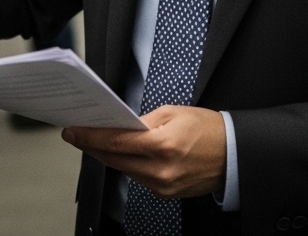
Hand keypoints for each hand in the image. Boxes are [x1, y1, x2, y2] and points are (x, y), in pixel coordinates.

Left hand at [62, 105, 225, 199]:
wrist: (234, 153)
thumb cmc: (208, 129)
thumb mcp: (174, 113)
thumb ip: (143, 121)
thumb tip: (119, 128)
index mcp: (163, 145)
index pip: (115, 142)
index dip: (90, 136)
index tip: (73, 131)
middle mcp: (161, 170)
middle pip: (114, 159)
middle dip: (93, 146)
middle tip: (78, 135)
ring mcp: (162, 185)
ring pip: (124, 170)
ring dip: (110, 156)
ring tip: (98, 142)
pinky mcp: (165, 193)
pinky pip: (138, 178)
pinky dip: (129, 165)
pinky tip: (123, 155)